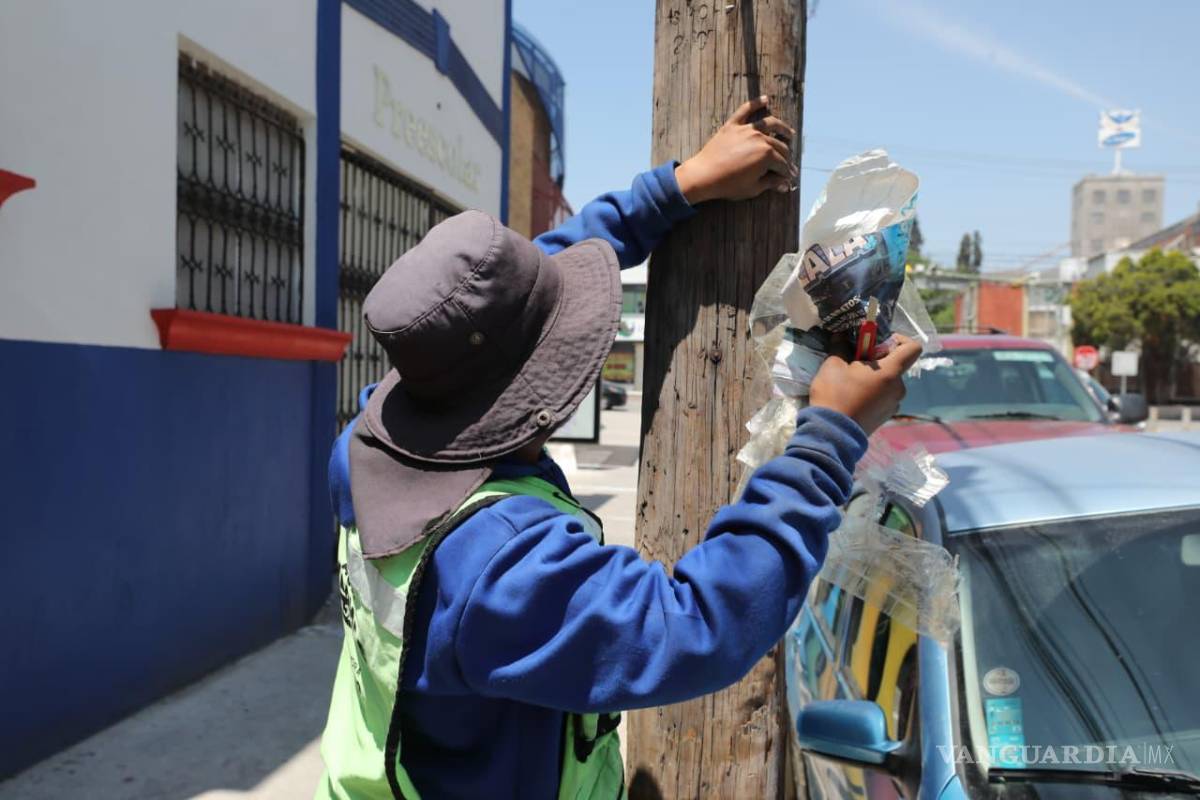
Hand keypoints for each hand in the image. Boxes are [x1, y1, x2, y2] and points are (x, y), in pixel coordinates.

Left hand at [674, 96, 796, 204]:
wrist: (703, 175)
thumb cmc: (728, 185)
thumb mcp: (753, 188)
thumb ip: (771, 183)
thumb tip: (784, 185)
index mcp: (767, 155)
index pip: (782, 164)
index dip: (787, 172)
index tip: (790, 177)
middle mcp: (760, 138)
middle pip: (779, 145)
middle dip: (786, 157)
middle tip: (788, 163)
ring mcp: (746, 129)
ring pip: (769, 124)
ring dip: (782, 128)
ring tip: (789, 133)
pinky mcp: (733, 125)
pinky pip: (745, 110)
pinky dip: (756, 103)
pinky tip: (765, 99)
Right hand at [809, 336, 922, 434]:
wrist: (832, 434)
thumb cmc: (835, 395)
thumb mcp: (833, 366)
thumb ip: (841, 348)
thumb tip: (840, 336)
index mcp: (890, 372)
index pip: (913, 348)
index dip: (899, 339)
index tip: (879, 343)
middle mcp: (899, 388)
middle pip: (896, 366)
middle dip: (878, 362)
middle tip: (855, 365)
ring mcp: (894, 405)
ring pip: (889, 383)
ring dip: (875, 379)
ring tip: (852, 386)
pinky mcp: (886, 417)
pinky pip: (884, 398)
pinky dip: (873, 394)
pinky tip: (854, 401)